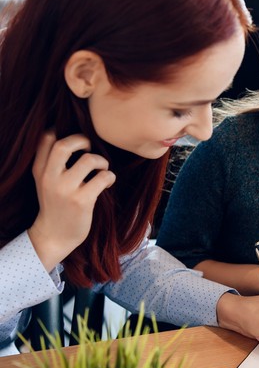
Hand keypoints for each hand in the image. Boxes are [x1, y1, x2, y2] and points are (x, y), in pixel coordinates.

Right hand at [27, 132, 115, 271]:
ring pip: (88, 160)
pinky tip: (107, 183)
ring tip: (102, 170)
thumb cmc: (56, 204)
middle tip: (89, 148)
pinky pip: (103, 178)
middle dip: (82, 140)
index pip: (46, 140)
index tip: (75, 140)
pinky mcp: (82, 201)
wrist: (54, 235)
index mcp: (40, 170)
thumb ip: (53, 162)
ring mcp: (66, 190)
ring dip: (102, 161)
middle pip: (64, 145)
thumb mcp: (46, 182)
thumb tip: (76, 139)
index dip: (63, 132)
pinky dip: (110, 177)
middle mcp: (50, 178)